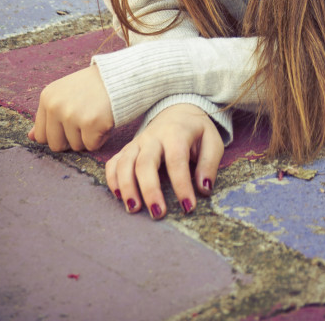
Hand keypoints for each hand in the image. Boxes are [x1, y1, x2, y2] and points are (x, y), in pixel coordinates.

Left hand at [29, 64, 112, 152]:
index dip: (58, 133)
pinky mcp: (90, 123)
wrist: (121, 75)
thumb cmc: (93, 87)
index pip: (41, 136)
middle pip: (56, 146)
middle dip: (72, 139)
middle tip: (85, 120)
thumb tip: (31, 137)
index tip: (72, 121)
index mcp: (47, 98)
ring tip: (96, 115)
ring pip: (76, 146)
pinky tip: (104, 119)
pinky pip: (92, 146)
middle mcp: (56, 106)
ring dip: (88, 137)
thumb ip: (48, 116)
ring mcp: (72, 115)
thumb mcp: (65, 94)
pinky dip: (101, 137)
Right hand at [105, 103, 223, 219]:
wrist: (178, 110)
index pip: (176, 160)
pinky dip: (112, 180)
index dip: (181, 185)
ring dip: (127, 187)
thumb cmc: (196, 130)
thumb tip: (203, 189)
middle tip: (157, 214)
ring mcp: (137, 142)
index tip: (188, 207)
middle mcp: (153, 137)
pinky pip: (113, 163)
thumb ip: (209, 164)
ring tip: (134, 209)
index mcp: (176, 133)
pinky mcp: (128, 148)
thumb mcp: (212, 141)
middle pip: (145, 163)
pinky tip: (119, 196)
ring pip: (124, 163)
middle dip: (149, 190)